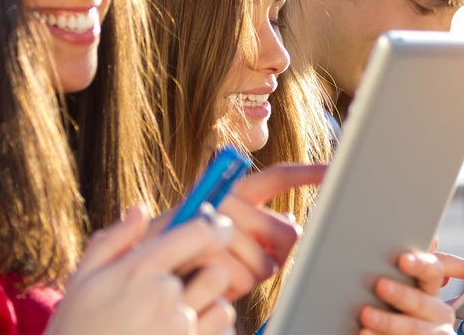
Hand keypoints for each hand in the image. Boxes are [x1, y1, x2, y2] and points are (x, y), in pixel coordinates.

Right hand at [46, 205, 234, 334]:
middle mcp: (165, 296)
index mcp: (139, 269)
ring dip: (209, 312)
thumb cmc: (75, 330)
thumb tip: (140, 209)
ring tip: (178, 322)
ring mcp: (180, 329)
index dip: (215, 228)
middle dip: (208, 277)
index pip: (199, 233)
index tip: (218, 230)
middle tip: (188, 290)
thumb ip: (113, 242)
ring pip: (223, 308)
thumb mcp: (81, 282)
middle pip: (217, 272)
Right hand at [161, 163, 326, 299]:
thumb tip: (290, 224)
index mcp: (228, 191)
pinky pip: (243, 285)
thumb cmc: (173, 253)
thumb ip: (254, 222)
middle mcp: (223, 203)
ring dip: (249, 279)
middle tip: (249, 262)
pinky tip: (210, 285)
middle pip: (287, 234)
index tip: (334, 169)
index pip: (278, 176)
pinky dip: (231, 294)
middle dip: (276, 256)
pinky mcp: (208, 261)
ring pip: (266, 266)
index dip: (309, 173)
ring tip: (219, 274)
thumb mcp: (212, 228)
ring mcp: (215, 229)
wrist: (129, 271)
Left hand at [359, 251, 456, 333]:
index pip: (433, 272)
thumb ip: (413, 264)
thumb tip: (430, 237)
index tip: (403, 259)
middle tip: (380, 285)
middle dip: (401, 294)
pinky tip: (365, 333)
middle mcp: (437, 312)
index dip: (420, 265)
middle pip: (421, 301)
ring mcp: (431, 334)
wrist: (399, 334)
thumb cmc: (398, 305)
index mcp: (432, 289)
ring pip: (414, 328)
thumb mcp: (406, 283)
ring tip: (365, 316)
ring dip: (389, 321)